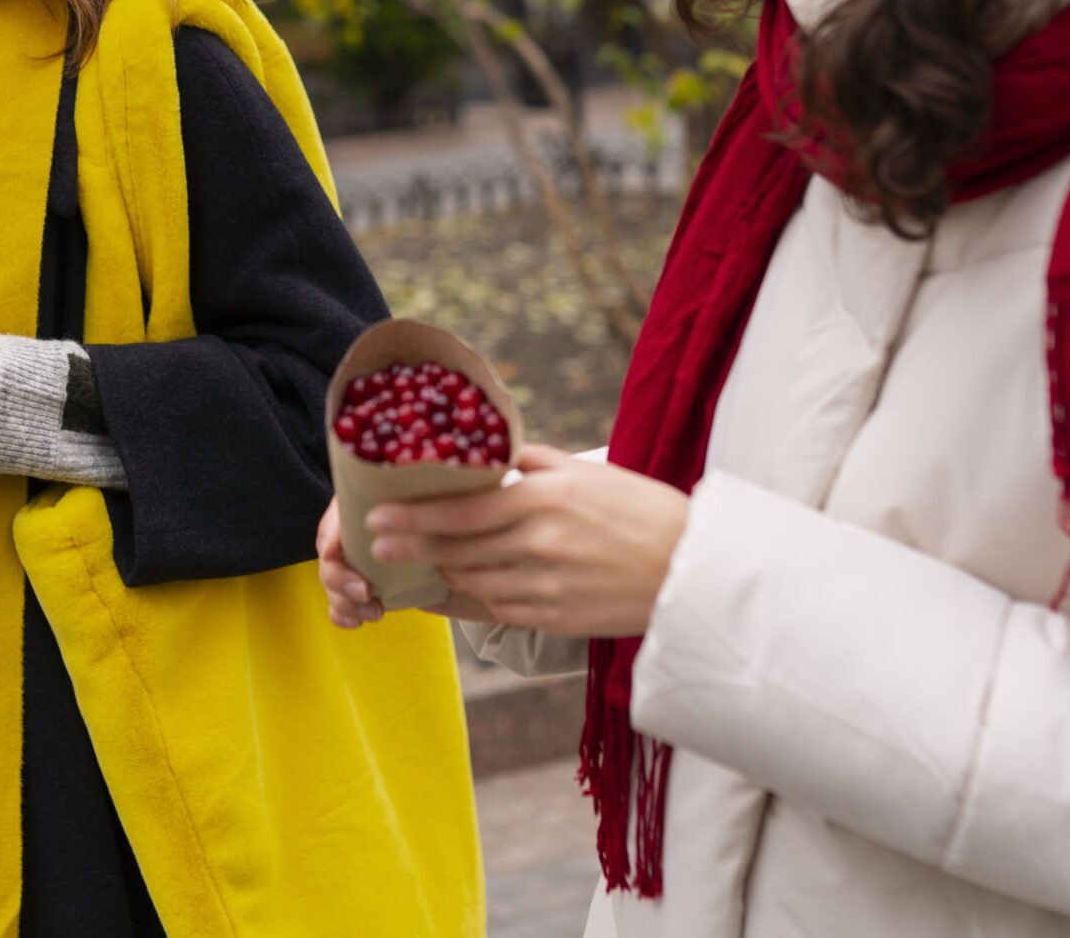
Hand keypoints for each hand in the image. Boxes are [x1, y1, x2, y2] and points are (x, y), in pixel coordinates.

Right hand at [318, 497, 497, 629]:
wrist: (495, 561)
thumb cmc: (480, 519)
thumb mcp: (463, 507)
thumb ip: (441, 504)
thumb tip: (424, 510)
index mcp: (383, 499)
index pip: (340, 510)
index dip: (330, 531)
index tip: (334, 550)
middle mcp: (373, 527)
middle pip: (332, 550)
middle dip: (339, 576)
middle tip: (365, 592)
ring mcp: (372, 559)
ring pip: (333, 578)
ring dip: (342, 598)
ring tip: (374, 612)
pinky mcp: (378, 587)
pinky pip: (344, 602)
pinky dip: (342, 612)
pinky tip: (355, 622)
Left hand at [365, 444, 688, 637]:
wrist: (693, 569)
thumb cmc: (641, 510)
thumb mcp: (586, 472)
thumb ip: (530, 462)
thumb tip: (483, 451)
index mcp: (545, 501)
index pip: (461, 512)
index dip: (413, 517)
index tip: (377, 515)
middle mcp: (540, 545)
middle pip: (456, 550)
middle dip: (410, 547)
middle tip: (376, 542)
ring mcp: (547, 587)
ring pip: (473, 581)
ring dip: (442, 571)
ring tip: (417, 561)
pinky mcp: (556, 618)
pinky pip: (500, 608)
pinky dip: (476, 596)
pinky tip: (463, 585)